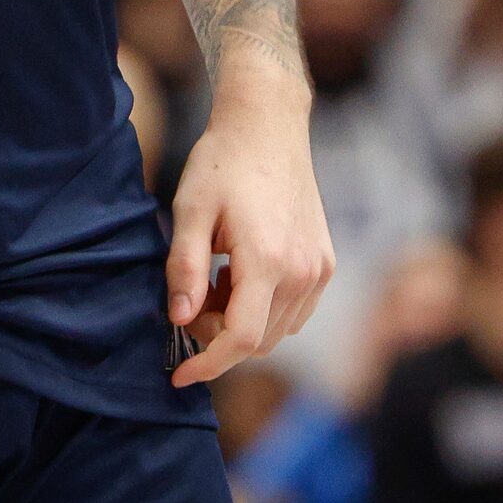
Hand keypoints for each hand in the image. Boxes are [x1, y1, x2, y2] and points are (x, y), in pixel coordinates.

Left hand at [165, 86, 334, 387]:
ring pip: (277, 331)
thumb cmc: (222, 162)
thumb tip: (179, 319)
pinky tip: (238, 274)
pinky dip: (263, 310)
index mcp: (267, 260)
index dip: (206, 364)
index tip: (177, 376)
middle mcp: (303, 272)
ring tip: (213, 279)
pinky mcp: (326, 264)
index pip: (239, 339)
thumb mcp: (190, 209)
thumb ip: (184, 267)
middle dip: (217, 338)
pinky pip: (294, 312)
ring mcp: (319, 270)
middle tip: (190, 299)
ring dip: (240, 324)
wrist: (268, 126)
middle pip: (258, 341)